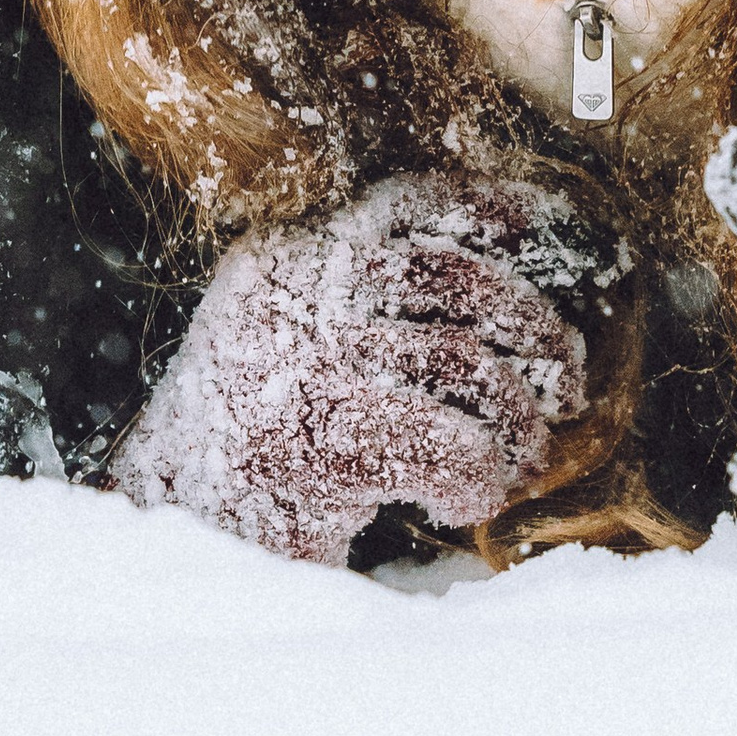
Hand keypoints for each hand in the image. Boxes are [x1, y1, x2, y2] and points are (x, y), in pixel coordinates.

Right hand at [113, 166, 607, 563]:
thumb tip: (506, 297)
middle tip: (567, 383)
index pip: (408, 203)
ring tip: (522, 459)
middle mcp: (292, 288)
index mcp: (287, 256)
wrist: (168, 532)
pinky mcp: (316, 438)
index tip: (543, 232)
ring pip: (464, 365)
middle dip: (534, 328)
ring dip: (515, 423)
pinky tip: (466, 502)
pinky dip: (476, 479)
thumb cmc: (250, 441)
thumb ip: (367, 301)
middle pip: (457, 279)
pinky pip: (446, 446)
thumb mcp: (290, 339)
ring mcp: (302, 358)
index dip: (489, 210)